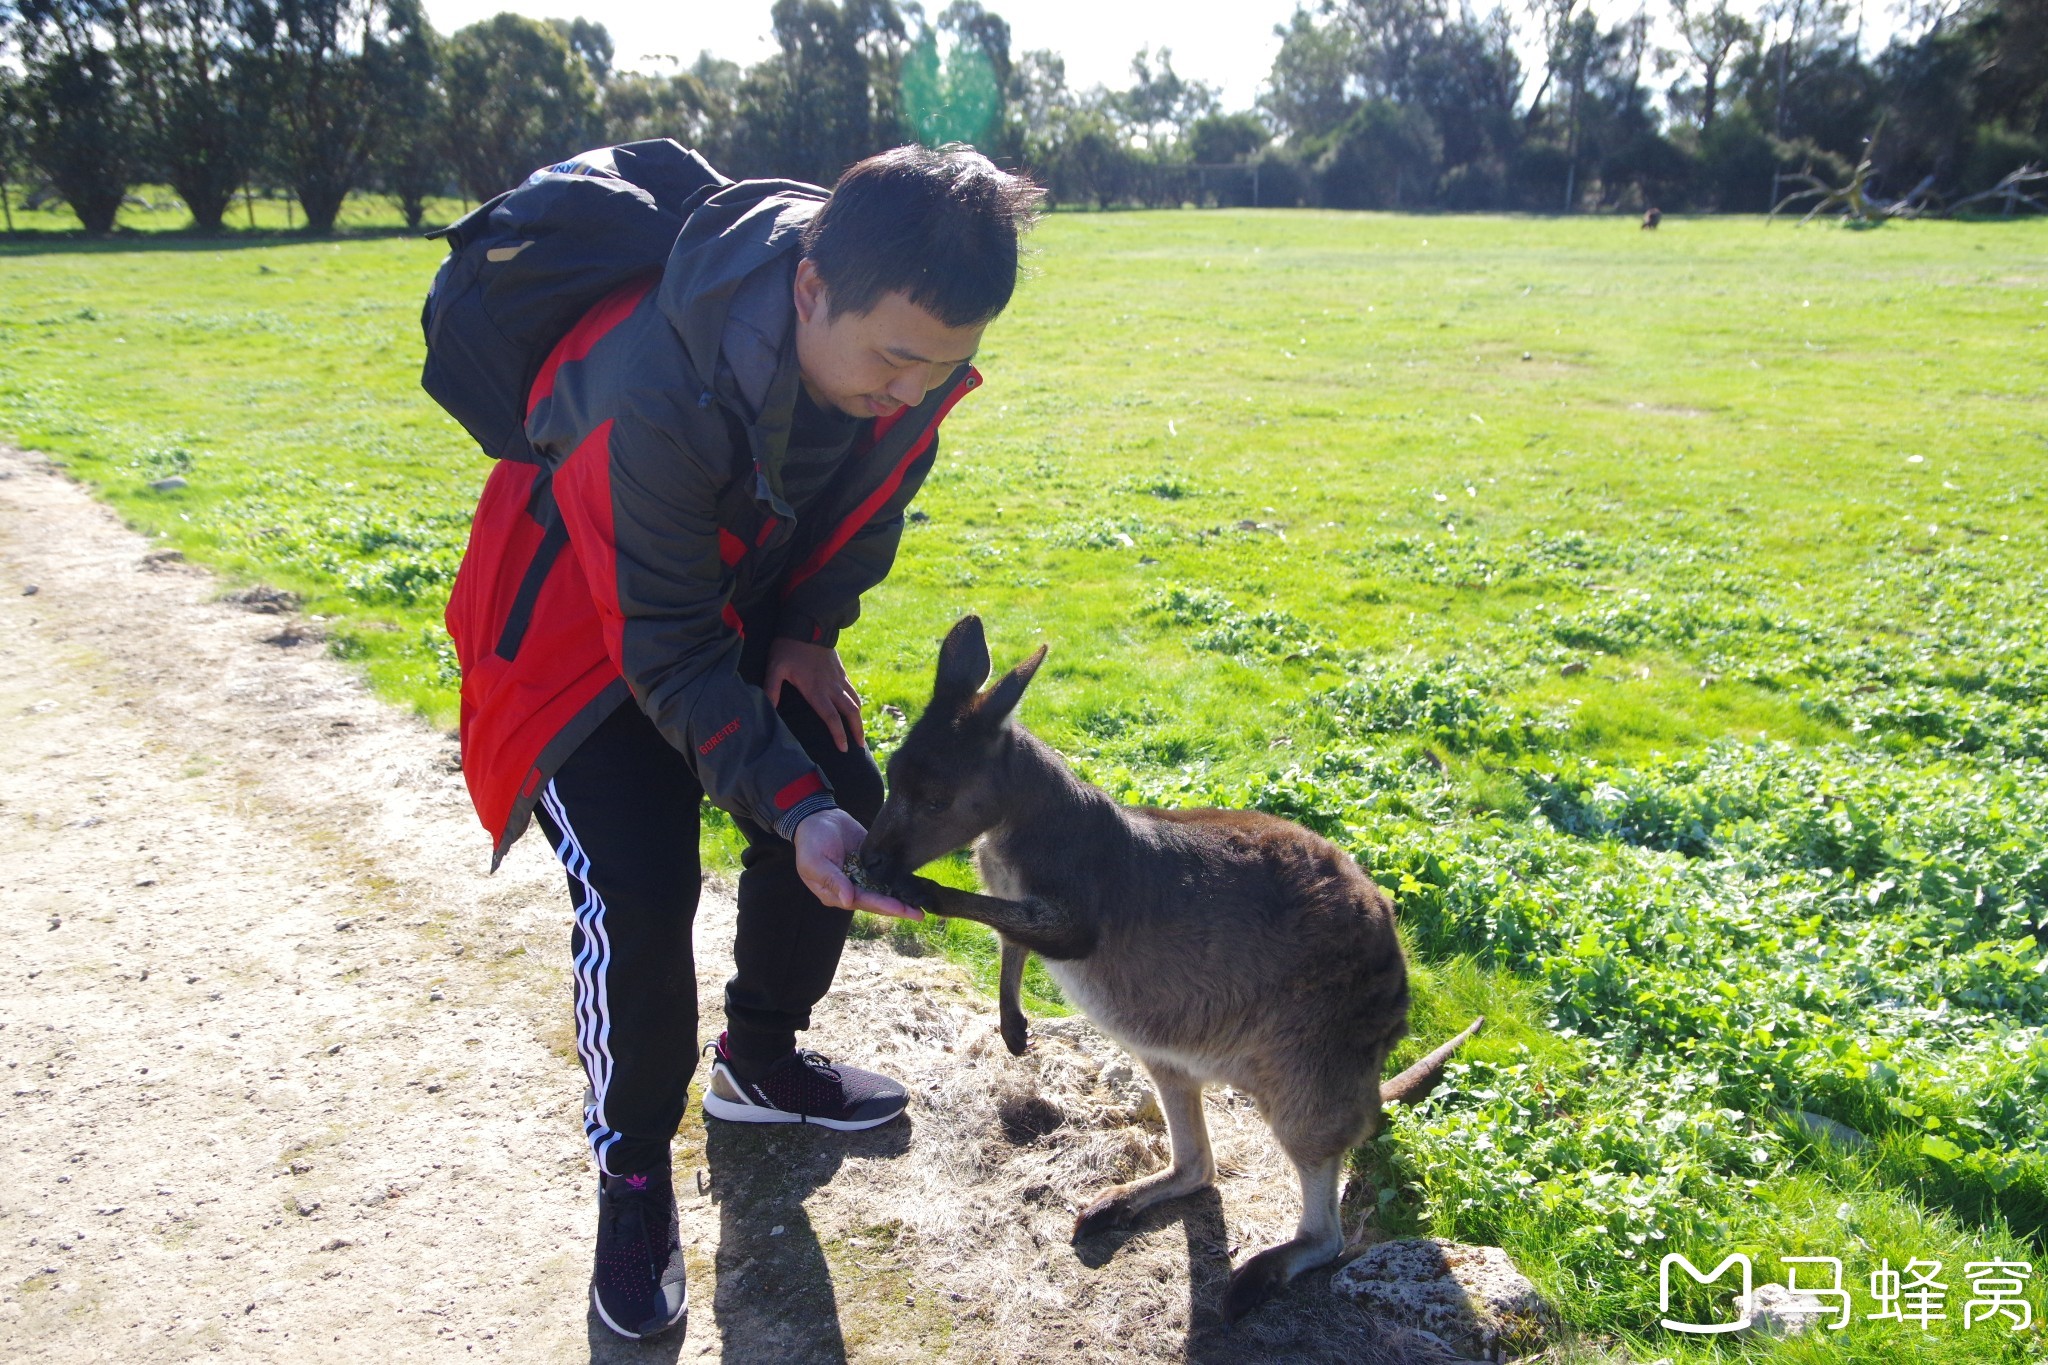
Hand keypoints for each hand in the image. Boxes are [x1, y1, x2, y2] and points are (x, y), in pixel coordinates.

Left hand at [765, 638, 864, 752]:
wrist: (809, 623)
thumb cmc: (789, 647)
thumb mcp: (775, 667)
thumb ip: (772, 689)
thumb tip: (767, 710)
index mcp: (816, 690)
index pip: (831, 718)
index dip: (838, 734)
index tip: (843, 749)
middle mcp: (831, 687)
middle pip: (850, 713)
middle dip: (856, 731)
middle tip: (859, 746)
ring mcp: (838, 678)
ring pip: (855, 702)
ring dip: (859, 718)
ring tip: (859, 731)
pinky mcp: (840, 671)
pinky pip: (852, 690)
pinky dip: (856, 702)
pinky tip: (855, 707)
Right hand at [792, 808, 922, 920]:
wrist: (819, 817)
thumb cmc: (811, 841)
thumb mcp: (814, 861)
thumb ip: (832, 880)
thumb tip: (847, 900)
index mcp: (835, 893)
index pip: (862, 901)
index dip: (882, 905)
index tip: (900, 908)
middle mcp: (851, 889)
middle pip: (877, 901)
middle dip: (898, 908)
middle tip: (919, 915)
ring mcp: (862, 877)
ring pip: (884, 891)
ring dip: (901, 899)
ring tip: (921, 906)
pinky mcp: (871, 865)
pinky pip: (886, 876)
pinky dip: (899, 882)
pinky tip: (913, 886)